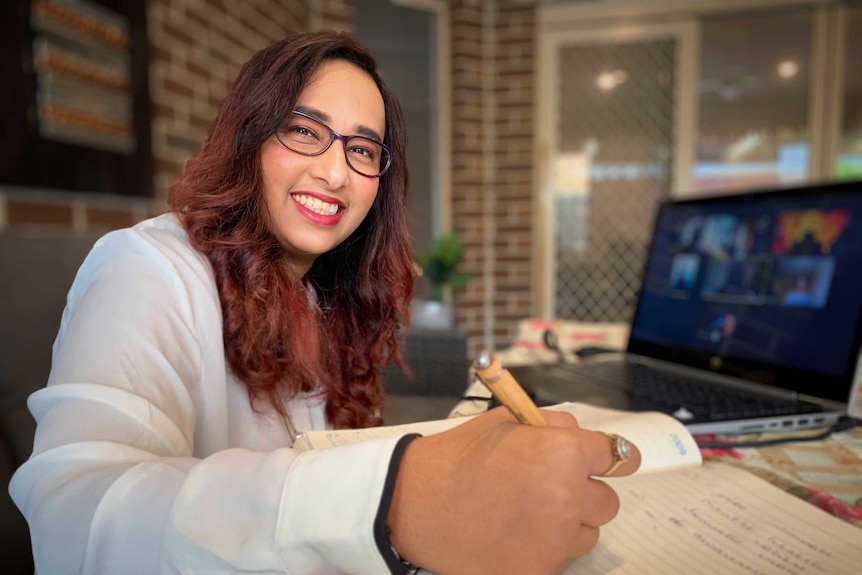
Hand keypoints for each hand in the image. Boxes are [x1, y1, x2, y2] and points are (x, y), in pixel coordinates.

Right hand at [387, 407, 640, 574]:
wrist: (416, 503)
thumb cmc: (458, 458)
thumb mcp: (505, 421)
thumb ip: (551, 425)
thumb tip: (582, 436)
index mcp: (563, 453)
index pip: (618, 456)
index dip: (611, 457)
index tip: (610, 462)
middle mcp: (568, 498)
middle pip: (607, 500)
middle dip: (584, 491)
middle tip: (548, 486)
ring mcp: (555, 541)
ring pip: (587, 533)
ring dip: (568, 523)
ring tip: (525, 513)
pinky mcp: (539, 571)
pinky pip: (560, 559)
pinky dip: (544, 548)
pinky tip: (512, 534)